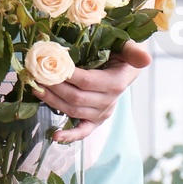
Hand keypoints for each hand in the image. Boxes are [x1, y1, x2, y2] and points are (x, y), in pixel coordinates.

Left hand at [34, 40, 151, 141]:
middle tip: (36, 74)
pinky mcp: (95, 121)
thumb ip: (133, 52)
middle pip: (76, 97)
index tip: (50, 64)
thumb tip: (146, 59)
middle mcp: (109, 101)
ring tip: (36, 88)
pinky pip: (82, 132)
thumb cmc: (122, 53)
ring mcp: (101, 113)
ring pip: (73, 111)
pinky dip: (69, 136)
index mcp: (116, 83)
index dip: (67, 75)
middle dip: (54, 87)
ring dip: (52, 101)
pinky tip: (55, 136)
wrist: (125, 68)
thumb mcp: (128, 47)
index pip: (87, 81)